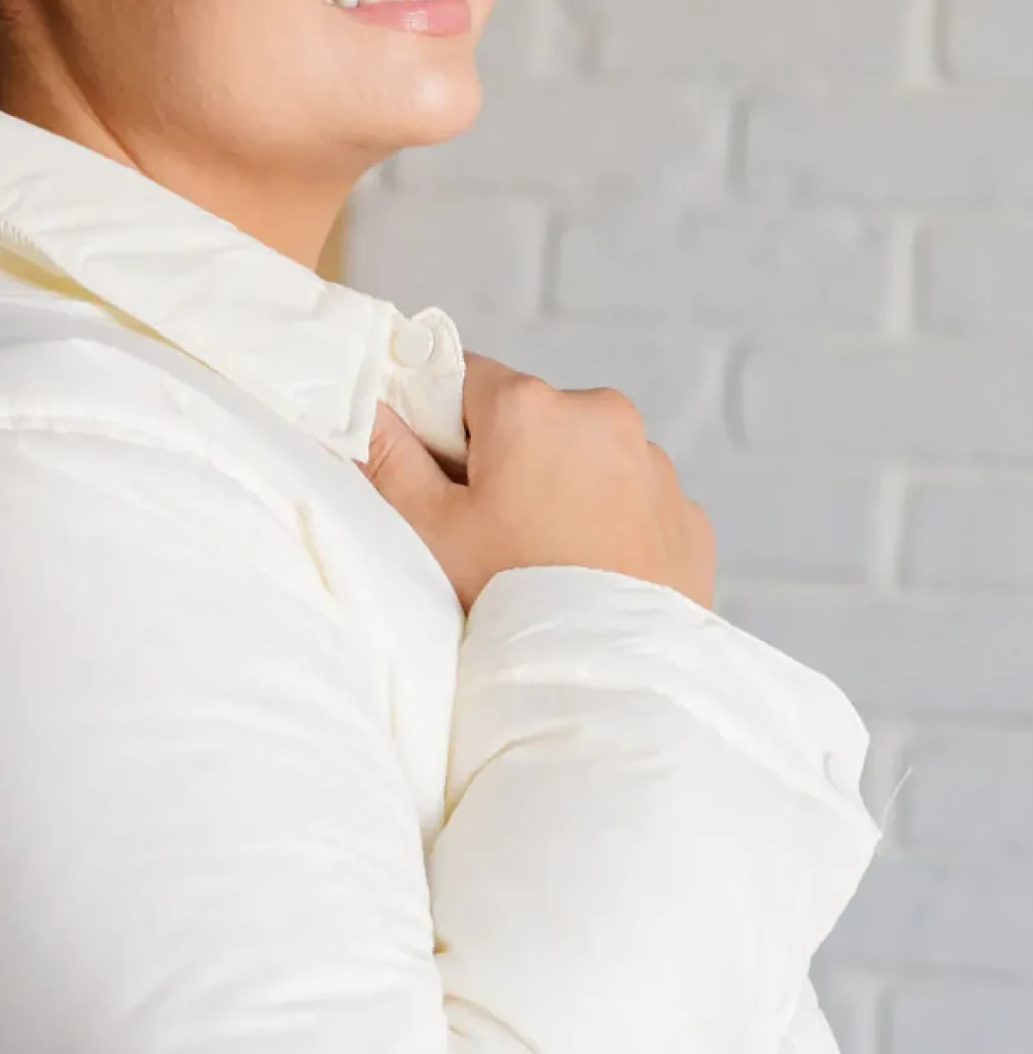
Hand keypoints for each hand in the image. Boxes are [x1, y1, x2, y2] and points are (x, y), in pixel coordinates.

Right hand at [354, 351, 715, 616]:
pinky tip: (588, 578)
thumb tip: (369, 411)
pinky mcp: (684, 514)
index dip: (441, 425)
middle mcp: (602, 415)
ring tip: (543, 564)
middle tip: (488, 537)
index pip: (465, 377)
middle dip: (507, 463)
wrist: (604, 676)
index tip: (438, 478)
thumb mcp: (430, 531)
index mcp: (531, 407)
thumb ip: (392, 460)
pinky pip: (634, 505)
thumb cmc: (510, 597)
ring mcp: (652, 464)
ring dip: (562, 493)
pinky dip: (610, 528)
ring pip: (587, 461)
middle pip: (532, 421)